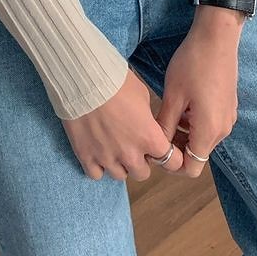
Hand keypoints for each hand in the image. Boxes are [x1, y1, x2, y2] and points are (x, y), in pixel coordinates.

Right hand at [62, 66, 183, 181]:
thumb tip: (144, 124)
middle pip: (143, 173)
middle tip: (132, 145)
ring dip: (119, 164)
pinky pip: (96, 174)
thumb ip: (147, 117)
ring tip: (112, 147)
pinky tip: (96, 151)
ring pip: (120, 175)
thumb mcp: (142, 95)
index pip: (172, 162)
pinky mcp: (86, 157)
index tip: (160, 150)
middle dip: (140, 160)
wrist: (84, 80)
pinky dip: (98, 166)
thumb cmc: (116, 82)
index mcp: (149, 137)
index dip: (169, 156)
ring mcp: (107, 158)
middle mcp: (131, 154)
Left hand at [154, 5, 244, 176]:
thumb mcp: (173, 96)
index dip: (171, 164)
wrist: (217, 37)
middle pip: (197, 154)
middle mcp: (223, 130)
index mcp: (209, 131)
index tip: (155, 147)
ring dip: (184, 133)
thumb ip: (165, 127)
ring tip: (167, 112)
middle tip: (156, 129)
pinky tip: (181, 102)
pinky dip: (194, 122)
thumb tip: (156, 147)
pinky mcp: (228, 106)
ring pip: (202, 139)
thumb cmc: (193, 65)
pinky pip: (209, 124)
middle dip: (176, 147)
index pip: (191, 169)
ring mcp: (228, 118)